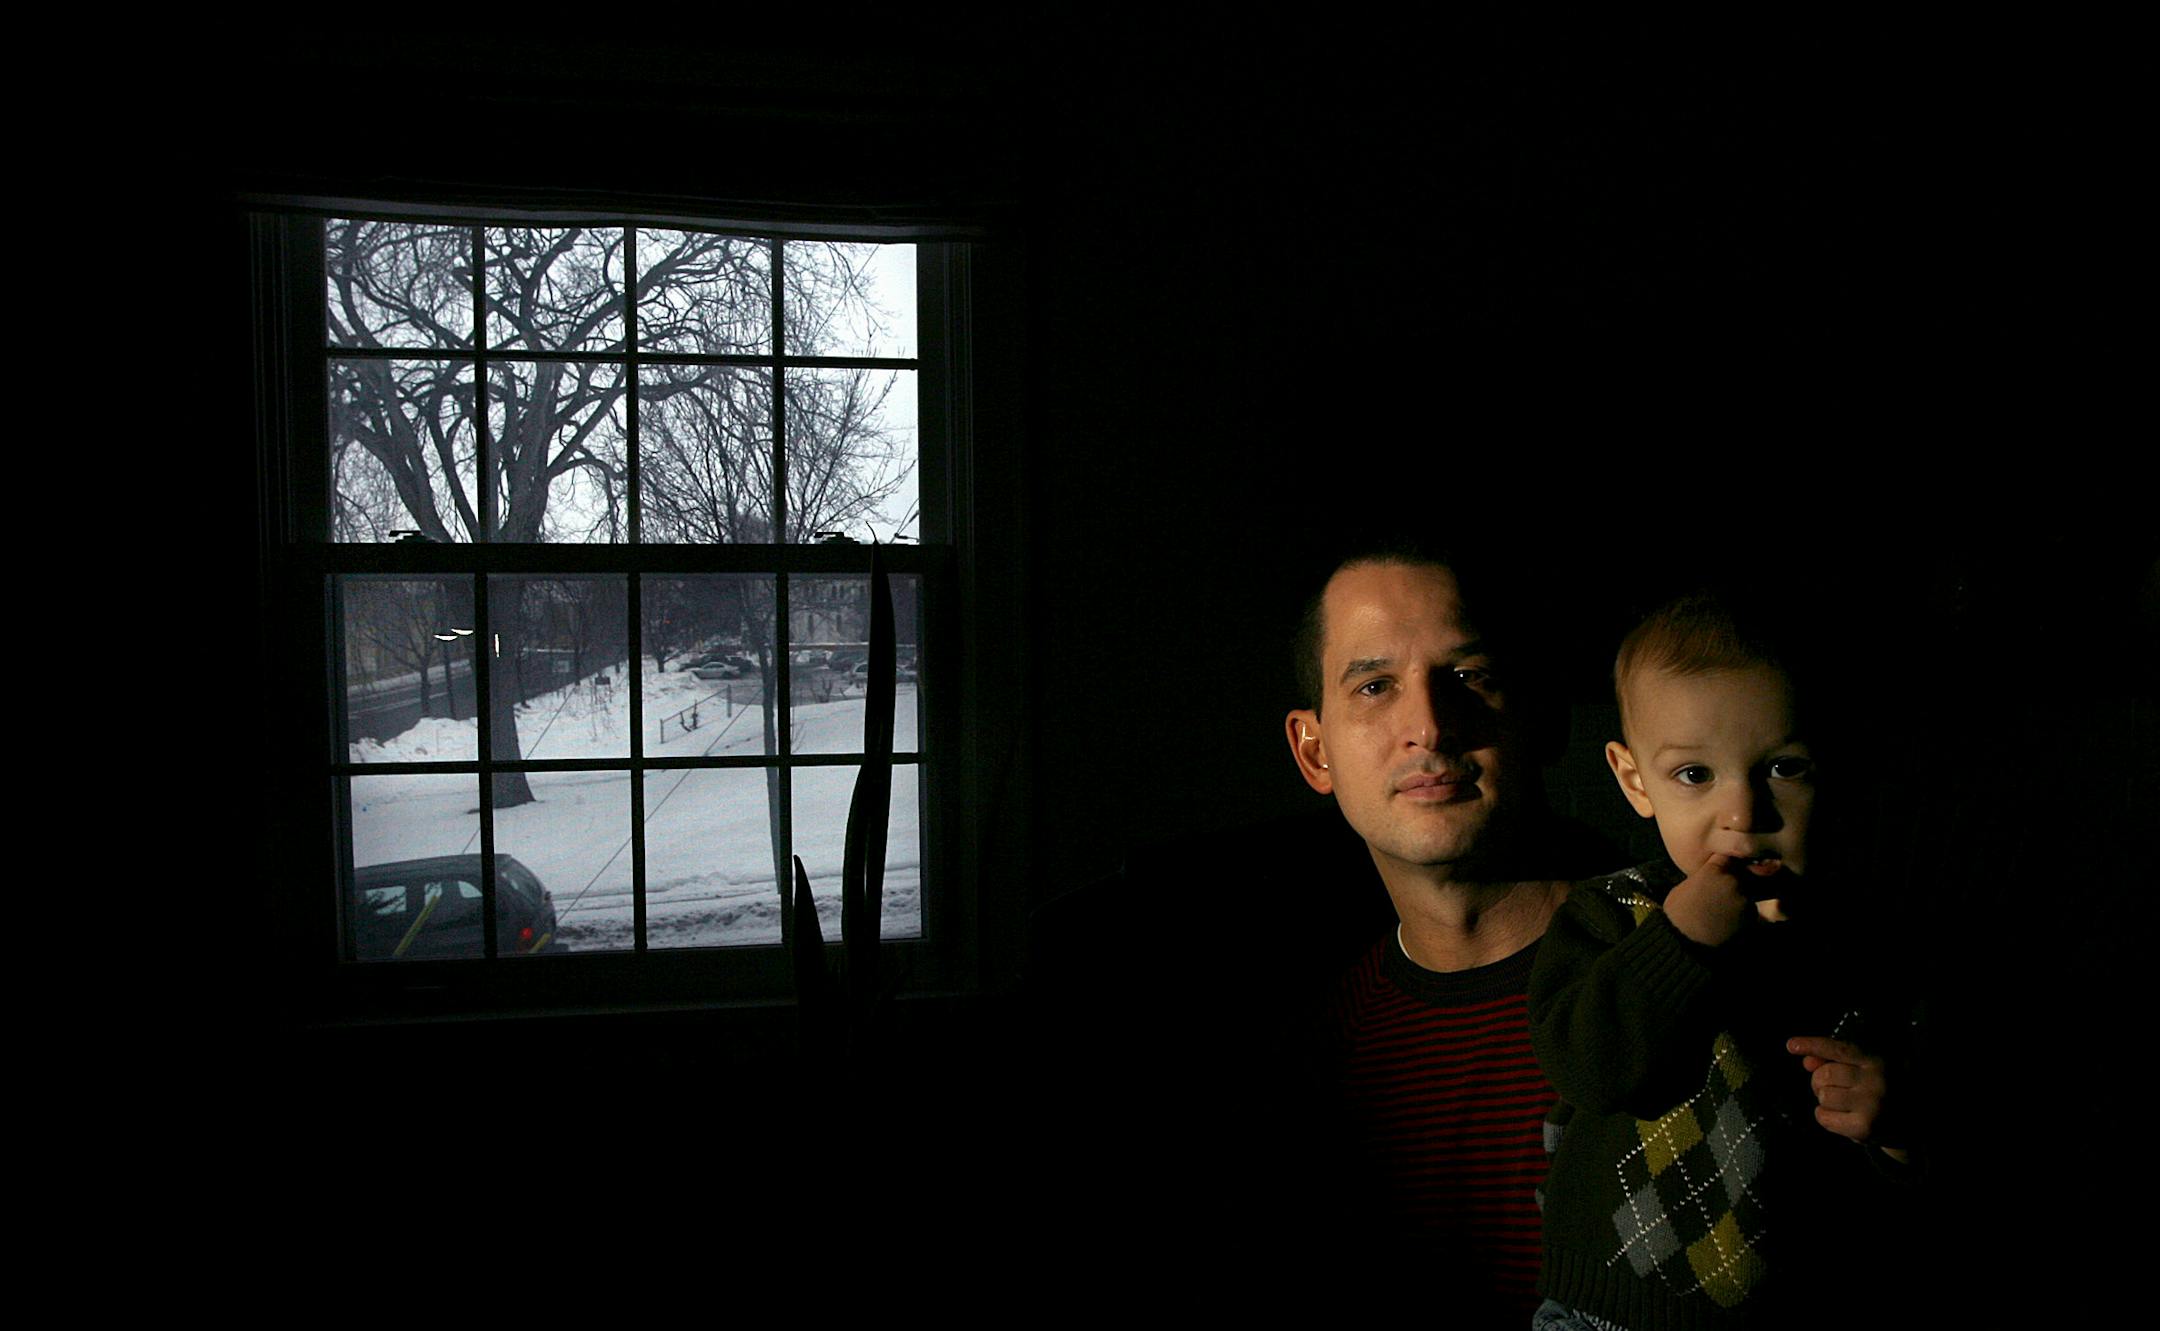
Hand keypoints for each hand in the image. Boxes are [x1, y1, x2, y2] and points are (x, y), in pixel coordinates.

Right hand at [1662, 853, 1755, 945]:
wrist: (1685, 941)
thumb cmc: (1678, 913)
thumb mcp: (1686, 886)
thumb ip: (1704, 877)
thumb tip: (1710, 878)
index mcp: (1714, 869)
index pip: (1727, 857)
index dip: (1724, 864)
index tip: (1721, 869)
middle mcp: (1733, 880)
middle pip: (1740, 875)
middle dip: (1733, 882)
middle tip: (1720, 894)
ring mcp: (1744, 898)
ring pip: (1746, 894)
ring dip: (1739, 900)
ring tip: (1723, 912)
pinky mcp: (1751, 916)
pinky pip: (1749, 911)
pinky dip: (1742, 915)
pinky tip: (1728, 922)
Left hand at [1787, 1035, 1904, 1158]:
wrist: (1911, 1122)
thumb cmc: (1878, 1089)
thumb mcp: (1862, 1068)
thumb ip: (1833, 1060)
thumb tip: (1807, 1062)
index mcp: (1876, 1060)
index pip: (1839, 1049)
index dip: (1813, 1045)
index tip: (1791, 1045)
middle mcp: (1876, 1081)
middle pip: (1824, 1074)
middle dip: (1820, 1080)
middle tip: (1835, 1087)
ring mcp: (1871, 1105)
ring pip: (1823, 1096)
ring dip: (1824, 1099)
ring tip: (1842, 1102)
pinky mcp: (1864, 1127)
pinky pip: (1823, 1117)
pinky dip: (1824, 1116)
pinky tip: (1841, 1116)